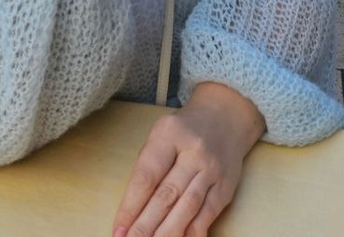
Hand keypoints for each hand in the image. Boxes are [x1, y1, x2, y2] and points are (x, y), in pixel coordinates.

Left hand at [113, 83, 264, 236]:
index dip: (131, 206)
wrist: (224, 117)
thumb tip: (133, 209)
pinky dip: (192, 232)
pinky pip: (207, 215)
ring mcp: (211, 170)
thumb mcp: (161, 135)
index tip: (119, 229)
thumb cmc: (184, 130)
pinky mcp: (225, 187)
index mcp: (170, 134)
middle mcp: (193, 152)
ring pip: (187, 207)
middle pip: (166, 195)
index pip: (146, 175)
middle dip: (145, 225)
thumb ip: (148, 166)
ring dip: (167, 233)